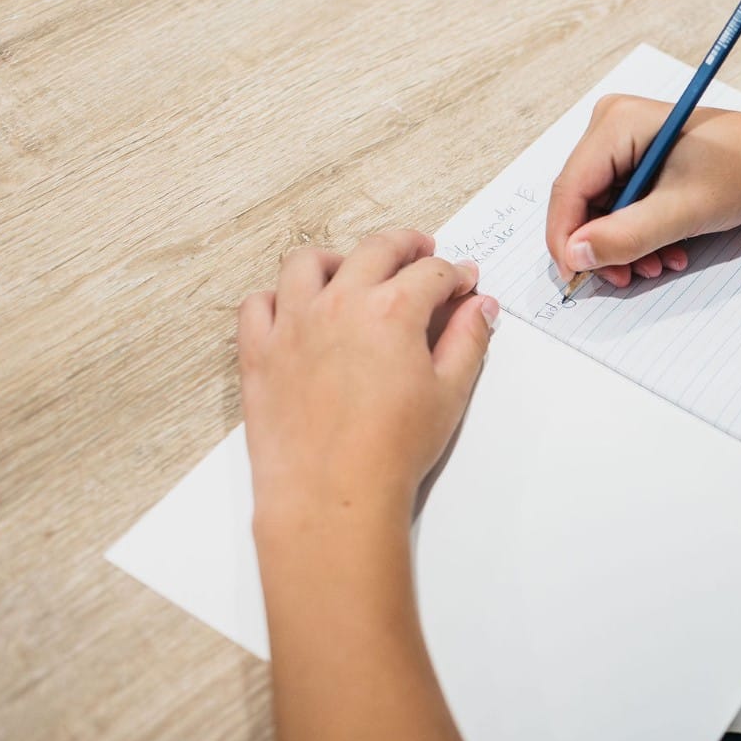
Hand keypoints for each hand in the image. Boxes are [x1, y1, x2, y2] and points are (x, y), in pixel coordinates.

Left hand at [238, 229, 498, 542]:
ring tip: (354, 270)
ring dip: (339, 258)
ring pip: (309, 262)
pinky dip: (279, 297)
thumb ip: (467, 340)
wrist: (332, 493)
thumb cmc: (391, 450)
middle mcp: (339, 304)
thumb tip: (480, 308)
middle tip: (422, 252)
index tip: (463, 285)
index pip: (432, 273)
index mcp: (392, 310)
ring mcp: (293, 323)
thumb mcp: (449, 392)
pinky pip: (259, 303)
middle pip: (376, 250)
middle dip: (406, 246)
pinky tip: (298, 308)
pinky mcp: (259, 351)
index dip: (455, 275)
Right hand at [545, 95, 740, 286]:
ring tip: (659, 264)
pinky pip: (622, 204)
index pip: (569, 189)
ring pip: (602, 209)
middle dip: (604, 246)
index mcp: (616, 124)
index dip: (566, 239)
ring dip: (625, 245)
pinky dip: (639, 233)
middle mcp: (612, 126)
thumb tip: (576, 255)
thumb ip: (626, 236)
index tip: (577, 278)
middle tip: (627, 277)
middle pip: (582, 201)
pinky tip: (666, 250)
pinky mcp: (638, 158)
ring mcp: (624, 142)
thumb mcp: (682, 211)